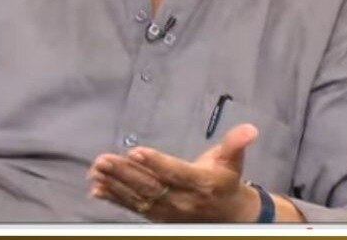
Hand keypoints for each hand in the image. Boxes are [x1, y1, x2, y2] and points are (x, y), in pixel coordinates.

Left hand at [87, 123, 265, 221]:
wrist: (230, 217)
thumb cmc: (226, 181)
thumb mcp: (233, 161)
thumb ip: (236, 144)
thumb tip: (250, 128)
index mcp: (200, 184)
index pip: (175, 173)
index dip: (156, 163)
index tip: (136, 152)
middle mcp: (182, 200)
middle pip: (151, 186)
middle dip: (125, 173)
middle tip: (104, 160)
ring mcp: (167, 211)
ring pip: (138, 197)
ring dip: (115, 184)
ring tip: (96, 170)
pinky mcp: (157, 216)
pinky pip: (133, 208)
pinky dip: (114, 199)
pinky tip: (97, 189)